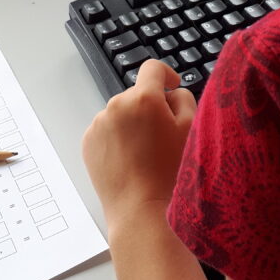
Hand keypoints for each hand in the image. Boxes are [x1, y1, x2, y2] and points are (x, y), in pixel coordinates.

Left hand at [82, 60, 196, 236]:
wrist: (141, 210)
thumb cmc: (171, 173)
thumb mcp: (192, 129)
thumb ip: (184, 99)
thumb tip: (171, 92)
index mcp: (144, 98)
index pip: (153, 68)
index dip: (166, 75)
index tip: (171, 86)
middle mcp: (116, 104)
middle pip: (137, 94)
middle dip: (150, 107)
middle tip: (164, 135)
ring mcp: (98, 123)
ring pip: (121, 113)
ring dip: (133, 123)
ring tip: (146, 153)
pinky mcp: (88, 141)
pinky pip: (107, 130)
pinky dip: (118, 138)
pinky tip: (130, 160)